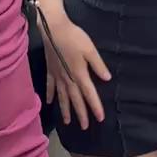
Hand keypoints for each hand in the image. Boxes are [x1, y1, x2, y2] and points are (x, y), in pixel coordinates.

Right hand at [41, 12, 108, 129]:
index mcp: (80, 74)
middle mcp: (68, 79)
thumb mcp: (90, 49)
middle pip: (75, 99)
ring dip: (65, 109)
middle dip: (80, 113)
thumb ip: (98, 65)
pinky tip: (49, 103)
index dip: (95, 106)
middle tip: (84, 127)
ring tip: (67, 122)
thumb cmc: (74, 37)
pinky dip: (50, 95)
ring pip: (62, 97)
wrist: (53, 29)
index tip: (100, 118)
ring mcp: (57, 76)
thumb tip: (107, 78)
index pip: (89, 94)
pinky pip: (50, 86)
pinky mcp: (50, 70)